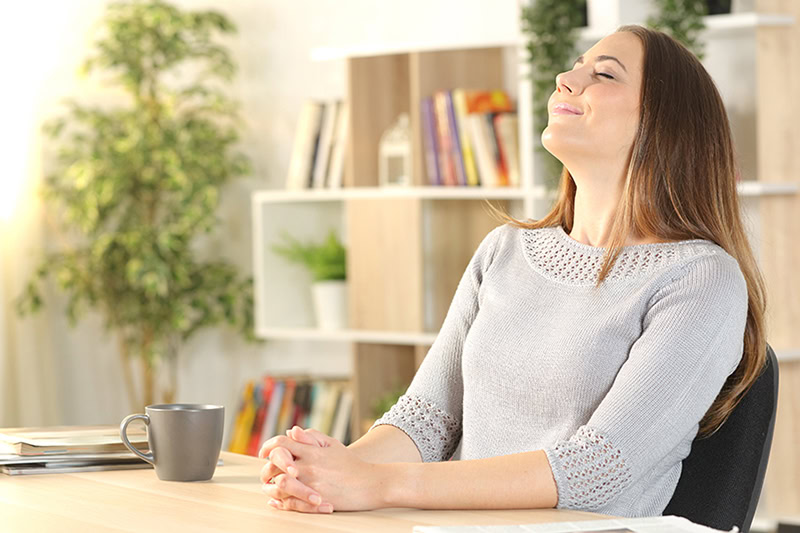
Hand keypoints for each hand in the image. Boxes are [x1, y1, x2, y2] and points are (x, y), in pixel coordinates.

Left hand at [259, 428, 383, 511]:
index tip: (264, 453)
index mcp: (312, 451)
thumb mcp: (332, 444)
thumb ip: (311, 437)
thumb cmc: (351, 464)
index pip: (281, 443)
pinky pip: (289, 503)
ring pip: (278, 486)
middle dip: (265, 469)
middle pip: (274, 465)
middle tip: (265, 473)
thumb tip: (292, 431)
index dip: (268, 446)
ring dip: (269, 488)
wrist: (371, 483)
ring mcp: (310, 485)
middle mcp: (308, 467)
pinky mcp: (314, 501)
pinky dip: (278, 503)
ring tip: (268, 488)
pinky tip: (276, 502)